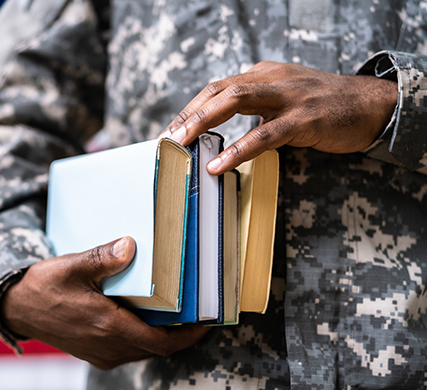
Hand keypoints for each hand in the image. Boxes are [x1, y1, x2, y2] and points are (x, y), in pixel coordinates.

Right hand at [0, 236, 208, 369]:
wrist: (16, 307)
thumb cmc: (43, 286)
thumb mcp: (72, 266)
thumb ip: (103, 257)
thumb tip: (131, 245)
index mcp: (109, 327)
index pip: (162, 342)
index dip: (190, 335)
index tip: (209, 322)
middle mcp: (108, 347)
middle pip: (158, 348)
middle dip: (181, 335)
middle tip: (199, 313)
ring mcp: (100, 353)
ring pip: (143, 351)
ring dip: (162, 337)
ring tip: (177, 315)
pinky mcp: (93, 353)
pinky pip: (128, 350)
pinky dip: (144, 338)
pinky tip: (146, 318)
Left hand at [160, 62, 397, 173]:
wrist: (371, 104)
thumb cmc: (324, 105)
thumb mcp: (283, 99)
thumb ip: (255, 110)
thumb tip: (221, 132)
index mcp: (263, 74)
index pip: (217, 88)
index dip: (191, 109)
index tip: (171, 130)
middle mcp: (271, 78)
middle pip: (219, 90)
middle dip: (189, 115)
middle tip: (167, 138)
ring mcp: (288, 96)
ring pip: (236, 102)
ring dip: (203, 122)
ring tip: (182, 144)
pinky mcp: (304, 118)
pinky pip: (265, 134)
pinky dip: (238, 150)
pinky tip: (220, 165)